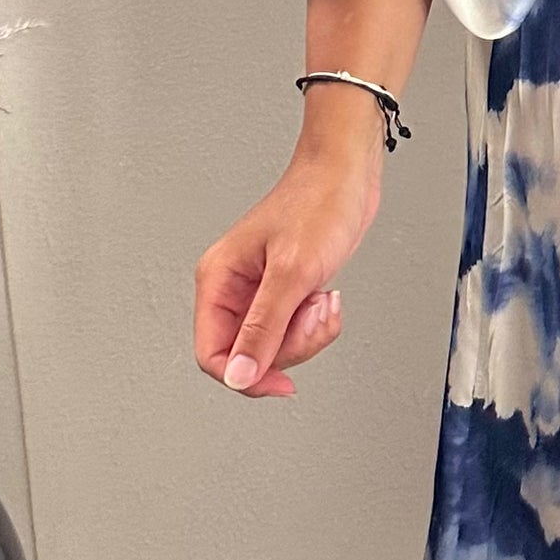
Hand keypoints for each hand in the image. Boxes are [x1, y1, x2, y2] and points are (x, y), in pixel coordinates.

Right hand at [194, 101, 381, 399]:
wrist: (346, 175)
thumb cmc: (318, 204)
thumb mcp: (292, 273)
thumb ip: (263, 329)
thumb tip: (239, 375)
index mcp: (217, 280)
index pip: (212, 354)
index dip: (246, 376)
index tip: (282, 384)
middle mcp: (233, 288)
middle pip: (250, 356)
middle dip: (291, 344)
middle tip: (311, 312)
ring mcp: (259, 291)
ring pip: (277, 346)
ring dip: (309, 331)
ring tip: (321, 298)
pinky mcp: (285, 290)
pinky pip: (296, 329)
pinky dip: (317, 321)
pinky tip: (326, 295)